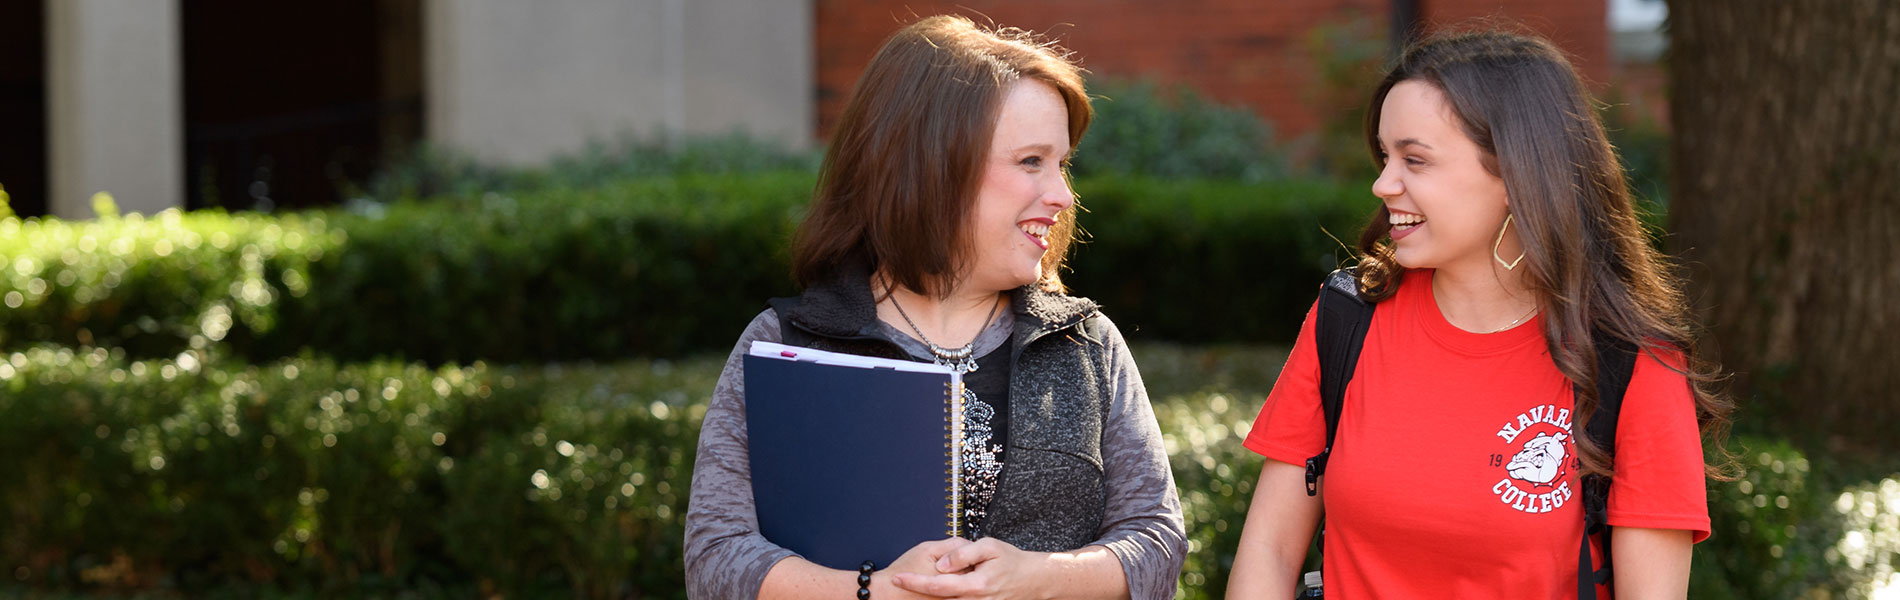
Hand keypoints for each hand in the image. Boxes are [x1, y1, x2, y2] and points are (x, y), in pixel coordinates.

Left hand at [890, 537, 1046, 599]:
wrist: (1033, 580)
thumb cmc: (1012, 561)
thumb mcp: (989, 547)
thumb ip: (963, 554)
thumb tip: (942, 563)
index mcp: (976, 585)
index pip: (937, 585)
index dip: (915, 582)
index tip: (898, 578)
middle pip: (938, 599)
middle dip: (918, 592)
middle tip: (902, 580)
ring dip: (931, 596)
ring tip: (917, 586)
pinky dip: (945, 597)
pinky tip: (940, 590)